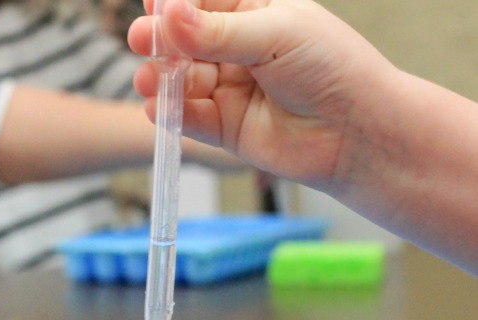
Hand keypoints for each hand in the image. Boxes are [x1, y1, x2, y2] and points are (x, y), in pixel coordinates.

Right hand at [128, 0, 397, 193]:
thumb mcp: (276, 35)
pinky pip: (190, 118)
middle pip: (186, 42)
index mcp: (255, 13)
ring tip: (147, 80)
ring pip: (183, 81)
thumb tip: (169, 16)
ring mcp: (230, 90)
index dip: (176, 3)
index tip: (153, 3)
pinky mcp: (226, 128)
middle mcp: (238, 51)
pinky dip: (172, 113)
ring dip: (162, 79)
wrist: (354, 132)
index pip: (203, 2)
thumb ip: (218, 32)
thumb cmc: (329, 69)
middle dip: (162, 41)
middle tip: (141, 40)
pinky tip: (157, 108)